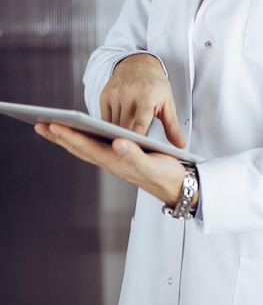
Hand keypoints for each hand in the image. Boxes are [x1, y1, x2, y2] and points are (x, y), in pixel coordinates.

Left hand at [34, 123, 197, 207]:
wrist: (175, 185)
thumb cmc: (165, 174)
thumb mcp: (152, 163)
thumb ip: (134, 154)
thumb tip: (117, 143)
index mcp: (116, 161)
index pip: (88, 147)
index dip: (71, 136)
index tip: (55, 125)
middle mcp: (110, 162)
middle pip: (79, 148)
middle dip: (60, 137)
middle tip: (40, 125)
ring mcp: (112, 161)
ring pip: (83, 149)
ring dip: (66, 139)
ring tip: (50, 129)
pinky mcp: (117, 158)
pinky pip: (92, 148)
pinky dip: (80, 140)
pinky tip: (76, 134)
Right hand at [100, 53, 184, 147]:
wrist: (138, 64)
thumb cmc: (155, 85)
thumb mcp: (167, 103)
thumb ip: (173, 126)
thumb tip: (181, 146)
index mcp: (148, 94)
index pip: (142, 115)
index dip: (139, 129)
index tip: (137, 141)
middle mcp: (130, 92)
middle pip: (126, 124)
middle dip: (130, 139)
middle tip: (136, 151)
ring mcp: (115, 93)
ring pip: (114, 124)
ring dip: (120, 134)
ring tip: (128, 142)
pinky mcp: (105, 95)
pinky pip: (105, 118)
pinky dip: (111, 127)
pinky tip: (117, 131)